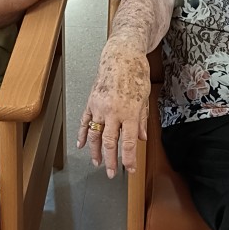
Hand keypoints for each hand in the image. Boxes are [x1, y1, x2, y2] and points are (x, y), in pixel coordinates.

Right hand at [78, 40, 151, 177]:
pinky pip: (85, 122)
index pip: (129, 142)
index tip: (129, 169)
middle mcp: (113, 112)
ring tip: (97, 163)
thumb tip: (142, 137)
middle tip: (111, 173)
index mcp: (129, 112)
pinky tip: (82, 145)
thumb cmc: (136, 73)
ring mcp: (100, 108)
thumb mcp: (145, 97)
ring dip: (96, 152)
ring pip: (95, 135)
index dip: (129, 159)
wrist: (121, 56)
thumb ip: (142, 119)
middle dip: (111, 161)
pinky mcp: (91, 102)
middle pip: (110, 143)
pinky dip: (83, 135)